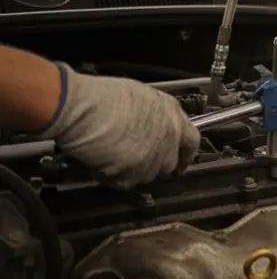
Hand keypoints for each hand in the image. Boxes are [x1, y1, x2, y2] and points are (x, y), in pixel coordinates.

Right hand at [42, 64, 199, 188]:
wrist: (82, 109)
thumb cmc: (104, 96)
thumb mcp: (141, 98)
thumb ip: (155, 116)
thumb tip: (153, 125)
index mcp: (174, 117)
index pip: (192, 142)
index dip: (185, 153)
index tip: (179, 160)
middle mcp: (169, 139)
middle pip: (170, 163)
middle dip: (156, 164)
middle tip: (138, 161)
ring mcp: (153, 159)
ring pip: (148, 175)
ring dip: (134, 171)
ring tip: (114, 159)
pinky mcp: (132, 174)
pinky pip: (126, 183)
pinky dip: (114, 178)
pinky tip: (101, 165)